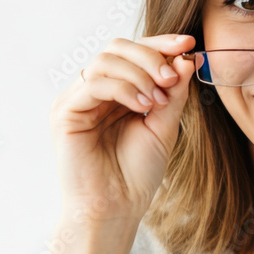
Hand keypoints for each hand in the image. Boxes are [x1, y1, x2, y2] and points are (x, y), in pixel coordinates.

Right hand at [49, 34, 195, 228]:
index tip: (189, 44)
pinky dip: (124, 88)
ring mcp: (76, 100)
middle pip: (118, 47)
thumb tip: (186, 57)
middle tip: (173, 76)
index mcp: (114, 92)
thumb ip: (173, 93)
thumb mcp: (164, 126)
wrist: (115, 210)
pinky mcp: (65, 112)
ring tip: (159, 100)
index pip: (134, 53)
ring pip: (106, 59)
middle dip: (151, 55)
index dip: (161, 43)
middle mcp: (92, 91)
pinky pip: (95, 83)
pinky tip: (143, 106)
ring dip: (140, 73)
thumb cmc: (136, 174)